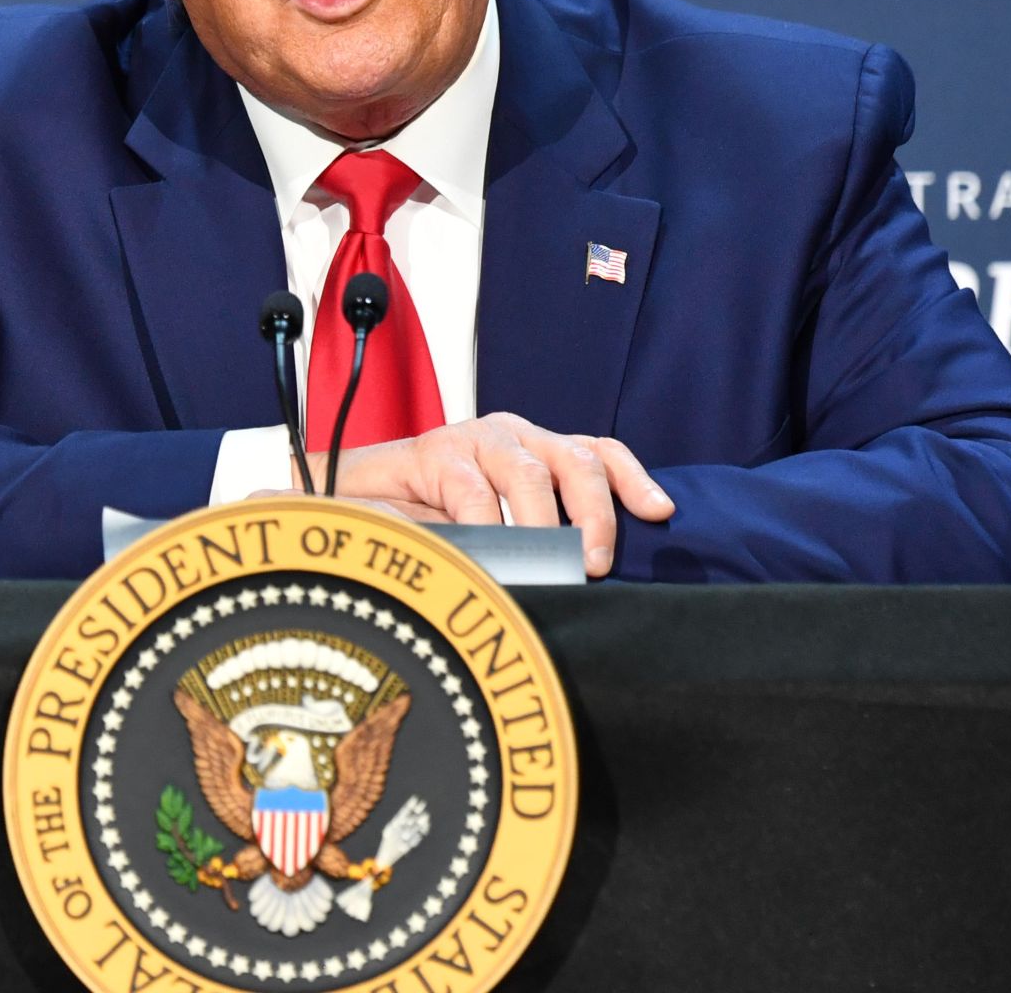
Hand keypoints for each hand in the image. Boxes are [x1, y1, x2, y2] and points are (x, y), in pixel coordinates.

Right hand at [295, 415, 674, 577]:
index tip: (660, 514)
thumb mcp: (495, 529)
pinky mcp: (435, 450)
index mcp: (536, 450)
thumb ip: (538, 537)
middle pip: (576, 460)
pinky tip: (494, 556)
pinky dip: (490, 529)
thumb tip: (589, 575)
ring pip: (530, 475)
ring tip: (551, 568)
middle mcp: (513, 436)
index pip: (598, 452)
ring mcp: (475, 439)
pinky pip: (474, 493)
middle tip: (597, 563)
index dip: (633, 480)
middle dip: (596, 513)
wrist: (350, 502)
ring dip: (545, 528)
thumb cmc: (427, 521)